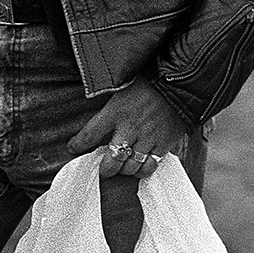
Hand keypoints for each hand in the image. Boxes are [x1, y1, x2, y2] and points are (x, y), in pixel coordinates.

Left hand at [66, 75, 191, 179]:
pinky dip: (142, 170)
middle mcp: (129, 129)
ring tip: (122, 167)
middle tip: (104, 168)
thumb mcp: (123, 87)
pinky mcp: (163, 145)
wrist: (180, 82)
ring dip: (124, 171)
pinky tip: (140, 166)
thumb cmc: (149, 81)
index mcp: (115, 112)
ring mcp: (147, 139)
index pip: (89, 135)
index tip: (73, 147)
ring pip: (130, 168)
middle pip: (111, 162)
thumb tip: (99, 112)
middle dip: (105, 169)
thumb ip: (111, 103)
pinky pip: (149, 167)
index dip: (78, 145)